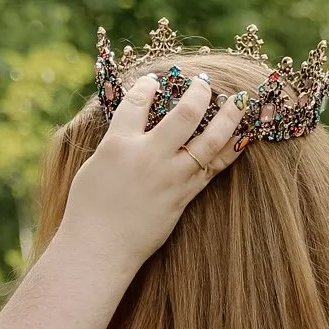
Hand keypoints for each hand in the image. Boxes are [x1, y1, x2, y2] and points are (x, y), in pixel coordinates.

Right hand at [57, 73, 242, 265]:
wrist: (100, 249)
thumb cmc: (87, 210)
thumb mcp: (94, 166)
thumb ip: (117, 142)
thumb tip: (134, 126)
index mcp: (118, 144)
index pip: (138, 102)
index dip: (148, 85)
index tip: (154, 80)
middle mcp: (149, 156)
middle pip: (185, 114)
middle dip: (199, 93)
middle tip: (204, 83)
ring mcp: (171, 177)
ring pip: (210, 140)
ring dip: (228, 116)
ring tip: (239, 100)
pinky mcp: (184, 196)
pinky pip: (214, 167)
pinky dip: (231, 149)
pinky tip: (241, 136)